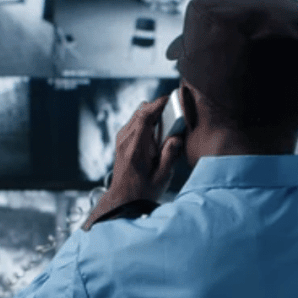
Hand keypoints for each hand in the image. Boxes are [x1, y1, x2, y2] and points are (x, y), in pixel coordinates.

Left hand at [83, 95, 182, 229]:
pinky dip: (147, 122)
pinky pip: (135, 122)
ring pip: (137, 114)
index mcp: (136, 148)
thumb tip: (176, 137)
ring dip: (153, 116)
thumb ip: (170, 155)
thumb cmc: (142, 191)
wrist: (123, 199)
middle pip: (141, 110)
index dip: (159, 103)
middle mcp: (125, 140)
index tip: (172, 98)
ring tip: (165, 129)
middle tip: (173, 116)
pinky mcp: (122, 140)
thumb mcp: (162, 177)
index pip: (145, 115)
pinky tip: (156, 137)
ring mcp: (121, 139)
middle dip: (158, 109)